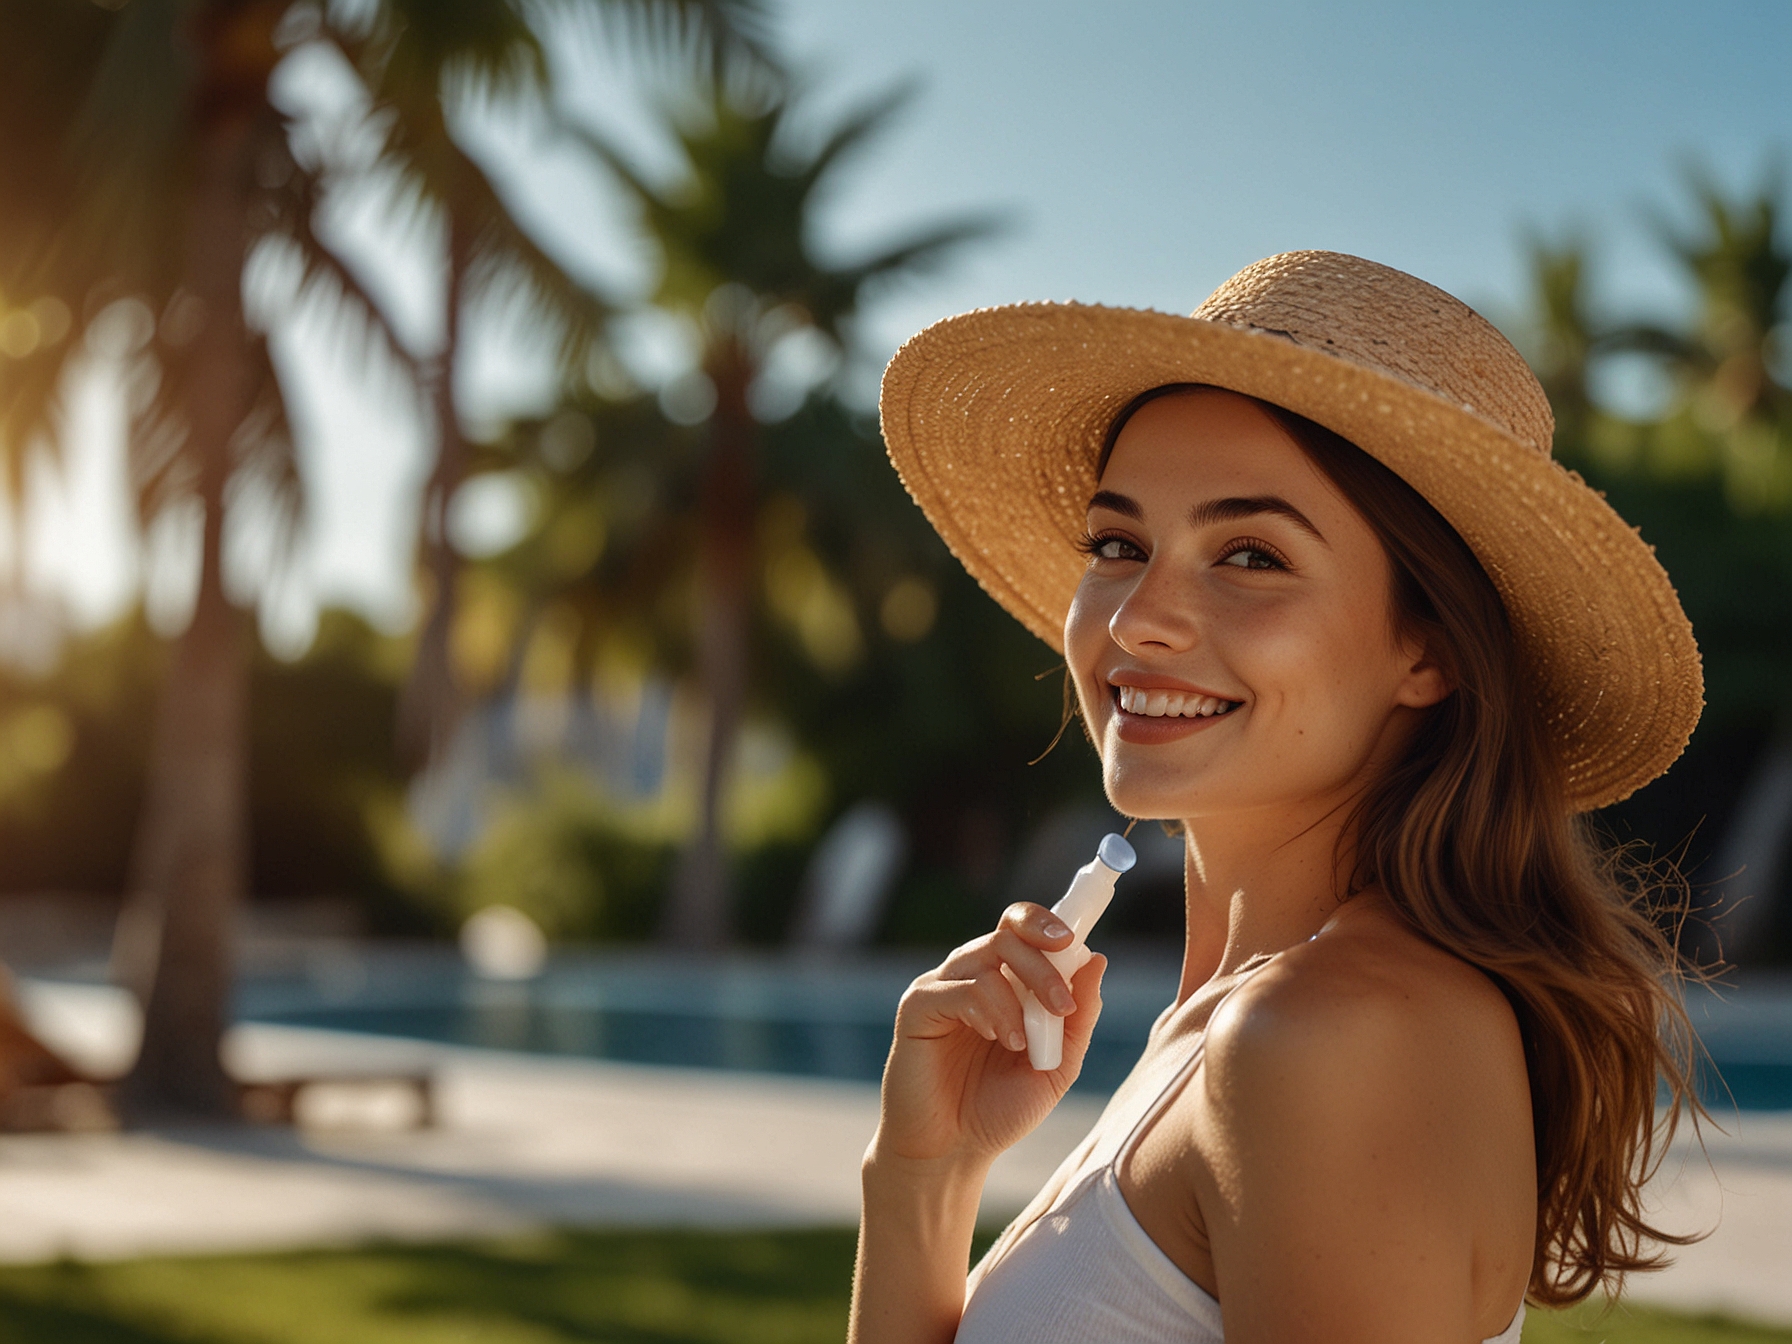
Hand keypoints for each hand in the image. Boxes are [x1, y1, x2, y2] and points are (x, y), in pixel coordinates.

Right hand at [871, 902, 1106, 1168]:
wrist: (951, 1153)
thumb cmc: (998, 1110)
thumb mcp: (1056, 1067)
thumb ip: (1078, 1018)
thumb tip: (1097, 960)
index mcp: (1005, 981)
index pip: (1024, 928)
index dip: (1048, 923)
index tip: (1073, 941)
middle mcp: (972, 974)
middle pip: (1009, 933)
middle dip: (1043, 965)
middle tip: (1063, 1007)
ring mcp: (942, 987)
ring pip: (986, 956)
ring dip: (1018, 998)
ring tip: (1022, 1045)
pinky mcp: (917, 1006)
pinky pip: (957, 988)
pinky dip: (987, 1009)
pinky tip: (997, 1039)